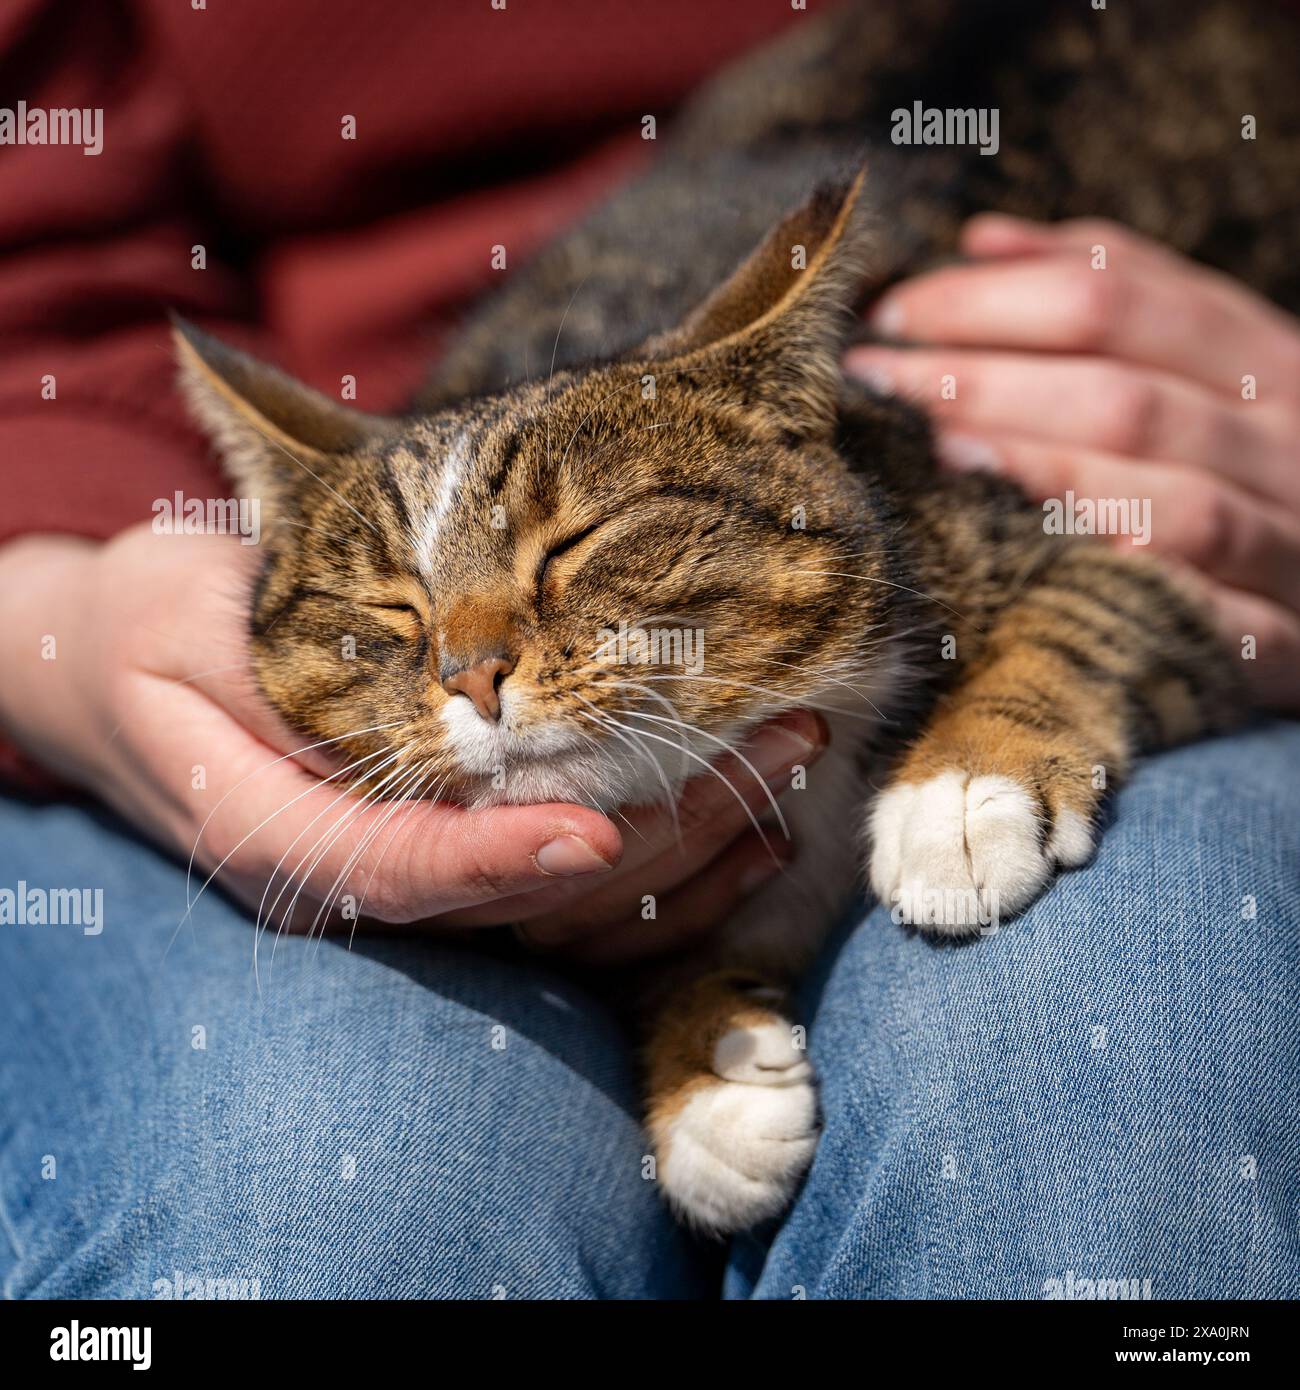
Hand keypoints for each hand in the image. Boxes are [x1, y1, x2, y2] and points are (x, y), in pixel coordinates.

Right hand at [0, 525, 822, 962]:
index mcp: (276, 834)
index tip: (601, 833)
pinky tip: (750, 825)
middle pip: (516, 901)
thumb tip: (444, 693)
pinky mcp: (458, 875)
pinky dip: (672, 881)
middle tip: (773, 742)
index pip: (399, 872)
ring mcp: (413, 893)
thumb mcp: (196, 620)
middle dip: (655, 833)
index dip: (500, 862)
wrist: (119, 669)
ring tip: (789, 762)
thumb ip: (298, 674)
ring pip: (566, 920)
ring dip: (690, 850)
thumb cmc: (158, 628)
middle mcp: (353, 887)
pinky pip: (577, 914)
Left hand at [846, 215, 1299, 710]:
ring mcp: (1292, 542)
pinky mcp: (1284, 642)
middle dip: (985, 385)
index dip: (989, 301)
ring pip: (1171, 505)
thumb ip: (1114, 288)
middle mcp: (1286, 440)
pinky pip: (1212, 620)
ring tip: (939, 458)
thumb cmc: (1249, 455)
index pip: (1115, 297)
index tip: (889, 315)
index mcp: (1262, 355)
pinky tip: (1042, 568)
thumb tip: (982, 239)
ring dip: (1044, 477)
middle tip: (879, 386)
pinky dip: (1133, 589)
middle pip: (1125, 398)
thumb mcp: (1204, 354)